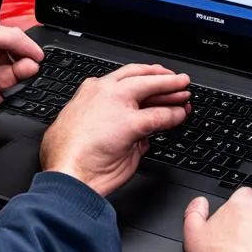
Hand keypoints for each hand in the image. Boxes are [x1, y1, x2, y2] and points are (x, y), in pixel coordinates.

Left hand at [0, 17, 43, 121]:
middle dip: (19, 72)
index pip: (14, 50)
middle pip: (13, 72)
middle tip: (22, 71)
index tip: (33, 59)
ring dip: (5, 88)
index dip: (25, 55)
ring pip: (2, 93)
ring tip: (0, 82)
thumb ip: (7, 38)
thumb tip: (33, 50)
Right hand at [41, 64, 191, 195]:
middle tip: (176, 80)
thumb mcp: (91, 133)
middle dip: (160, 77)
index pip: (122, 79)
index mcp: (89, 93)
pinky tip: (180, 114)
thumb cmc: (70, 160)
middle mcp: (102, 92)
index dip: (142, 79)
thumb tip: (136, 133)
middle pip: (138, 75)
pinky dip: (172, 115)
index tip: (153, 80)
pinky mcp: (131, 123)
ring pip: (150, 87)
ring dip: (171, 90)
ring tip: (184, 92)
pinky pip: (158, 116)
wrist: (67, 176)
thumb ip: (113, 126)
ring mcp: (116, 103)